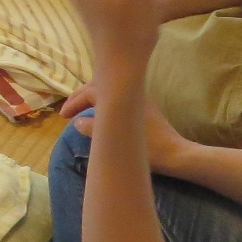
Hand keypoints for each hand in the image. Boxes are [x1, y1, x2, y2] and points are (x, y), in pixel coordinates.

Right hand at [61, 82, 193, 174]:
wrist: (178, 155)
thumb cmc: (150, 149)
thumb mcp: (116, 141)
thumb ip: (94, 129)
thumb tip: (78, 122)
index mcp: (123, 96)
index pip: (91, 92)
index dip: (74, 103)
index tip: (62, 116)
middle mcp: (131, 92)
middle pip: (99, 87)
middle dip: (80, 97)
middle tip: (68, 110)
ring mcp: (139, 99)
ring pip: (109, 92)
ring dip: (92, 98)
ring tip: (79, 110)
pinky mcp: (144, 109)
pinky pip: (118, 98)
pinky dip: (104, 103)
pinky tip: (100, 114)